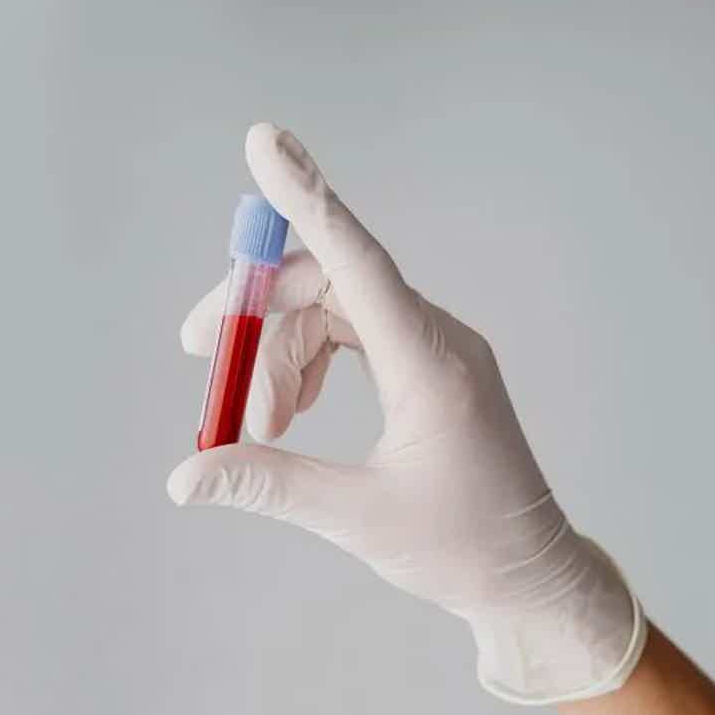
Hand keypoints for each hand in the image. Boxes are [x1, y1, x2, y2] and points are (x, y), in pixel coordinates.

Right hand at [168, 123, 644, 703]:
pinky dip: (313, 360)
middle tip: (207, 366)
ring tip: (257, 425)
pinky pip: (359, 334)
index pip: (358, 261)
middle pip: (330, 282)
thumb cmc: (463, 547)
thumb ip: (268, 484)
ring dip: (282, 351)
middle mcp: (438, 340)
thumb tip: (185, 475)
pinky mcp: (434, 370)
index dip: (306, 200)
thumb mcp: (357, 518)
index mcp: (430, 363)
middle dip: (259, 314)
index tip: (263, 142)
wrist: (529, 573)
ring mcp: (439, 351)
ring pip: (338, 310)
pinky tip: (293, 409)